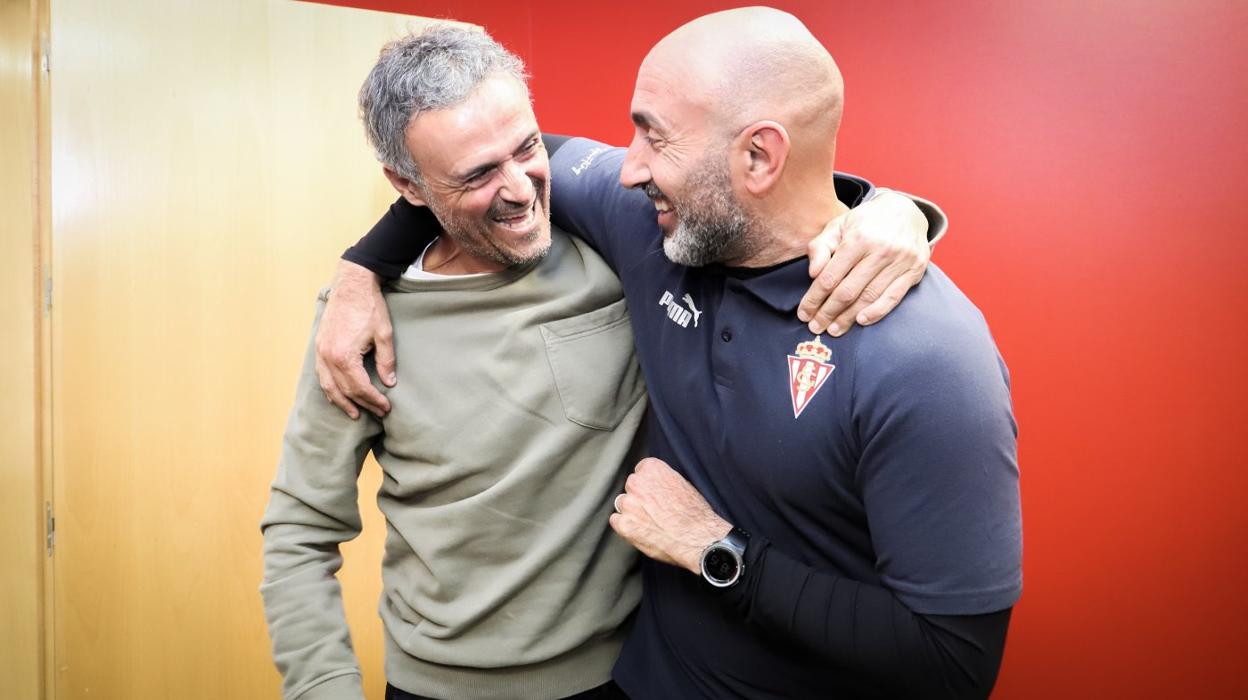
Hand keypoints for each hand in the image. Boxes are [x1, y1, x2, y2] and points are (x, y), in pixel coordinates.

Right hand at [314, 260, 395, 418]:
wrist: (351, 284)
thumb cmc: (369, 307)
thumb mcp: (384, 334)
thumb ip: (386, 361)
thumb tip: (389, 383)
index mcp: (344, 356)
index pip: (360, 388)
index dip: (374, 400)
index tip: (386, 407)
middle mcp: (328, 357)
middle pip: (345, 390)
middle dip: (362, 403)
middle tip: (377, 412)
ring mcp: (320, 352)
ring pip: (328, 386)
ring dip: (342, 401)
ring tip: (355, 413)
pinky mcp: (319, 346)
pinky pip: (322, 375)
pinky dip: (330, 388)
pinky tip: (338, 394)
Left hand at [609, 458, 730, 573]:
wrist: (697, 538)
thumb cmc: (695, 514)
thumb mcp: (682, 485)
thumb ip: (662, 481)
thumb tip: (655, 485)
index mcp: (652, 469)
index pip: (642, 471)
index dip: (650, 484)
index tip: (656, 494)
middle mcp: (636, 482)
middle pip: (631, 487)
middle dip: (640, 497)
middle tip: (656, 510)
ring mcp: (628, 504)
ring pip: (623, 504)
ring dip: (633, 512)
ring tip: (652, 523)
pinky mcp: (624, 524)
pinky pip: (616, 521)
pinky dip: (626, 526)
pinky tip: (642, 531)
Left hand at [797, 189, 930, 335]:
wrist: (906, 211)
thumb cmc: (864, 222)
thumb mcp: (838, 226)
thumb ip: (820, 247)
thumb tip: (813, 274)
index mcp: (858, 238)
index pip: (830, 277)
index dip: (814, 298)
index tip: (803, 313)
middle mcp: (881, 250)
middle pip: (848, 291)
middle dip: (828, 312)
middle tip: (815, 327)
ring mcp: (900, 261)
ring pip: (869, 297)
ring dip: (849, 317)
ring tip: (833, 329)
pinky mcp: (914, 270)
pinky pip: (894, 297)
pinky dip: (877, 312)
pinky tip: (861, 321)